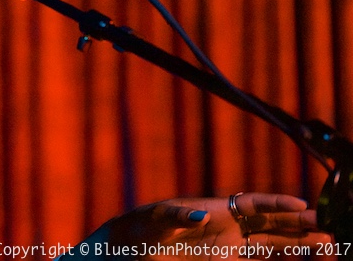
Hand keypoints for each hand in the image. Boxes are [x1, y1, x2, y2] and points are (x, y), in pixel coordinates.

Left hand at [104, 192, 330, 259]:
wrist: (131, 246)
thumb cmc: (144, 227)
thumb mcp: (158, 219)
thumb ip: (178, 217)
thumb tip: (202, 217)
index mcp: (215, 208)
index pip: (253, 204)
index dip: (277, 205)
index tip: (302, 206)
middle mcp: (227, 225)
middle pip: (270, 224)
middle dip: (298, 225)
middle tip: (328, 228)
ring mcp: (228, 245)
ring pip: (271, 244)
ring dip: (297, 244)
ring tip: (327, 244)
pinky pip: (257, 259)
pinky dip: (279, 260)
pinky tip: (299, 259)